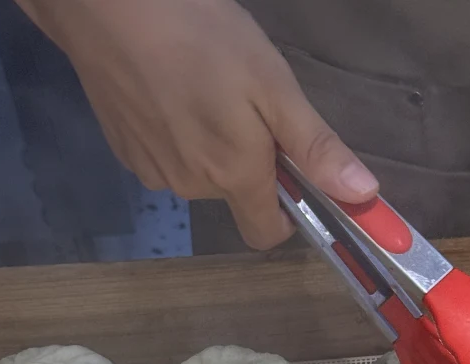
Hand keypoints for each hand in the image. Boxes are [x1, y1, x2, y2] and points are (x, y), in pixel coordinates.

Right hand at [17, 0, 378, 248]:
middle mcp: (193, 187)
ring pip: (197, 174)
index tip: (288, 175)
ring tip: (198, 86)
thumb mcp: (272, 84)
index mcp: (235, 176)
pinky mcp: (124, 152)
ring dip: (206, 144)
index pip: (266, 234)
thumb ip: (315, 147)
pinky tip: (166, 89)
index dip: (284, 214)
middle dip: (244, 162)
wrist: (106, 5)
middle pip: (233, 195)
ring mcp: (152, 172)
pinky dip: (172, 133)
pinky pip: (163, 157)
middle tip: (239, 101)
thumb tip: (364, 197)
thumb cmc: (200, 35)